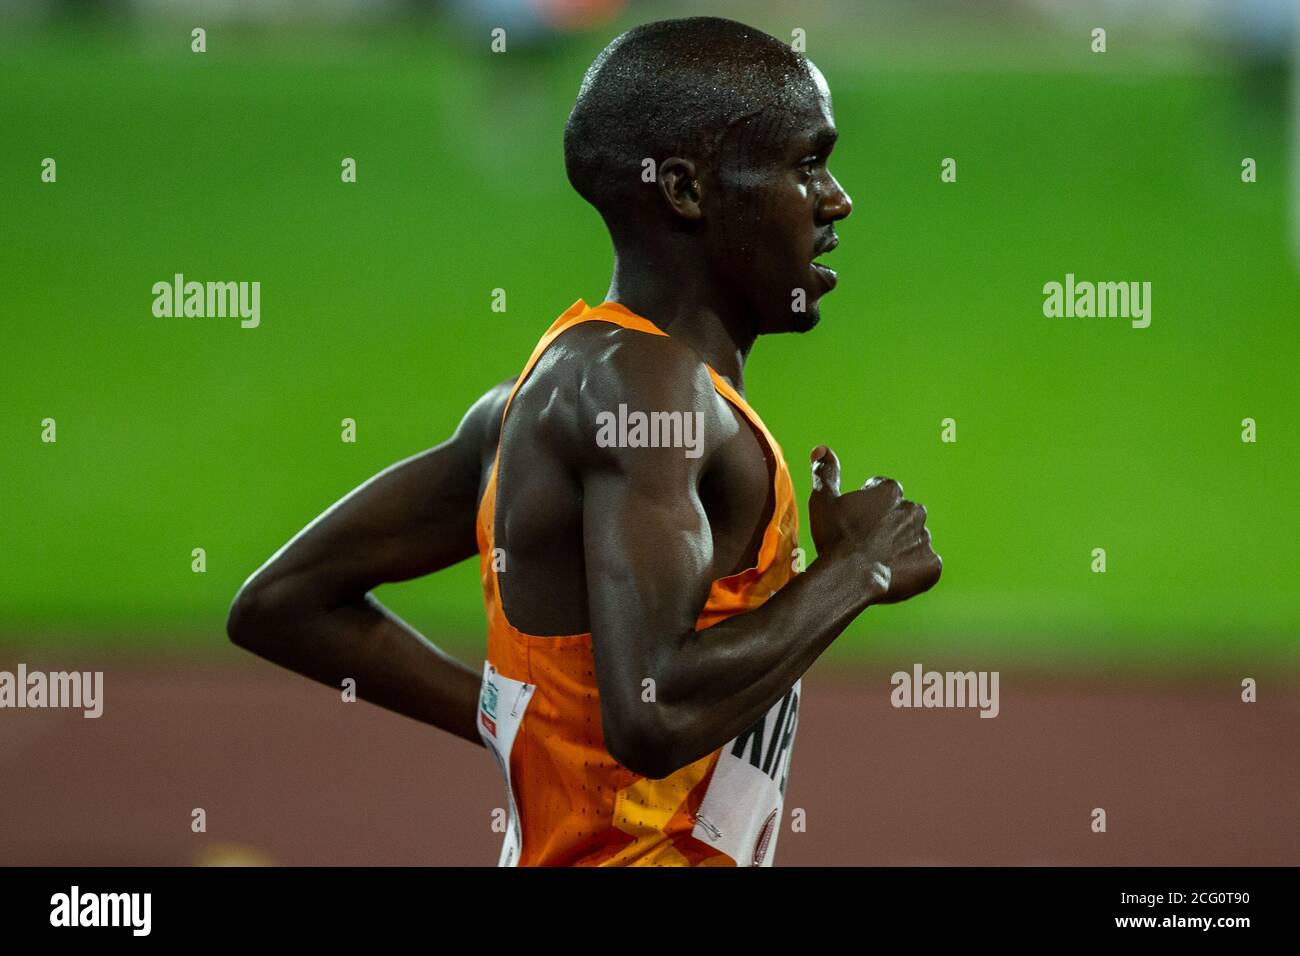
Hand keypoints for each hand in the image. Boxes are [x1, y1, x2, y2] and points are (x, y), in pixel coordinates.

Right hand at [808, 445, 941, 603]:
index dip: (868, 507)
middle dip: (889, 526)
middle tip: (867, 545)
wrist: (850, 576)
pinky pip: (925, 566)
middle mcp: (913, 511)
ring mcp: (924, 538)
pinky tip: (894, 576)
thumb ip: (826, 473)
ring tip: (878, 564)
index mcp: (890, 492)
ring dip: (901, 549)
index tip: (856, 522)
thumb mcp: (823, 501)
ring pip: (913, 541)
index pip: (883, 492)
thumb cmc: (835, 537)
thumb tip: (821, 449)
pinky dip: (914, 571)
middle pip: (902, 516)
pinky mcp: (932, 565)